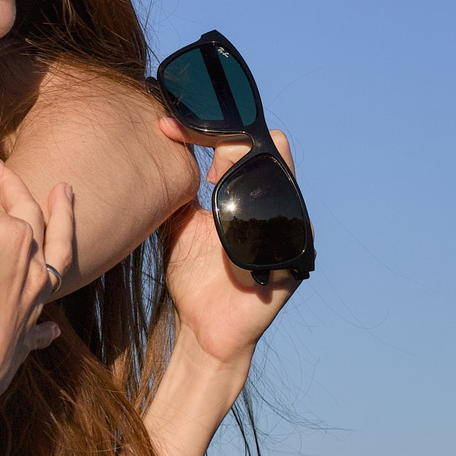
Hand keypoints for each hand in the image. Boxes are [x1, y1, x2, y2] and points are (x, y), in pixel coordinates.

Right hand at [0, 152, 73, 455]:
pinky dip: (47, 311)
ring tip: (65, 197)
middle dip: (9, 186)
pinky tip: (52, 322)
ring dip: (61, 221)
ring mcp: (34, 299)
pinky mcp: (26, 332)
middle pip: (22, 213)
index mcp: (9, 236)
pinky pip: (45, 315)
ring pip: (55, 253)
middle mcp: (32, 263)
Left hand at [158, 127, 297, 368]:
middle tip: (192, 137)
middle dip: (231, 141)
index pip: (235, 147)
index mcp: (244, 194)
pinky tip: (248, 210)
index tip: (166, 128)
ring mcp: (286, 231)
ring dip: (256, 169)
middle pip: (265, 155)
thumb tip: (161, 152)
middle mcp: (270, 207)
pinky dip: (272, 217)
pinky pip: (294, 230)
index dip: (206, 132)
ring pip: (284, 185)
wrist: (203, 327)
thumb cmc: (193, 277)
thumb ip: (178, 193)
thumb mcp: (179, 226)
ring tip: (223, 162)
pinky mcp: (294, 260)